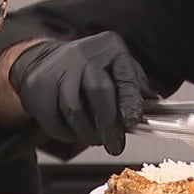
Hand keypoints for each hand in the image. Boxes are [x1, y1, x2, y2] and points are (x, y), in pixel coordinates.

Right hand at [8, 31, 150, 154]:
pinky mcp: (37, 84)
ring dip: (87, 132)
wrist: (45, 60)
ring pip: (74, 109)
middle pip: (98, 90)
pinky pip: (53, 118)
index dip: (130, 101)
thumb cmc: (91, 70)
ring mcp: (58, 67)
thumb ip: (135, 88)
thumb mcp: (118, 70)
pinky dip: (66, 132)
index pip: (124, 76)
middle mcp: (84, 53)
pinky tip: (73, 131)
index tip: (133, 121)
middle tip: (114, 145)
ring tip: (94, 138)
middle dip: (108, 123)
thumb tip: (157, 109)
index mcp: (111, 48)